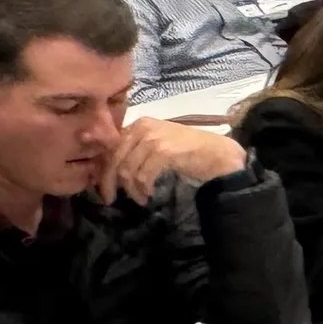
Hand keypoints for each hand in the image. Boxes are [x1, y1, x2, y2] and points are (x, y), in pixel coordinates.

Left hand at [101, 120, 246, 205]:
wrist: (218, 154)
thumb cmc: (190, 150)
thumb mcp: (158, 143)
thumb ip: (136, 148)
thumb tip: (109, 167)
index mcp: (139, 123)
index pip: (111, 148)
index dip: (104, 170)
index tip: (103, 188)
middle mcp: (143, 127)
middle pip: (115, 159)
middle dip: (109, 183)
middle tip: (110, 200)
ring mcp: (153, 139)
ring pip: (127, 170)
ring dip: (131, 190)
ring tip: (140, 199)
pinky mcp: (163, 152)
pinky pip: (142, 176)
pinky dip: (143, 190)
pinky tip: (148, 196)